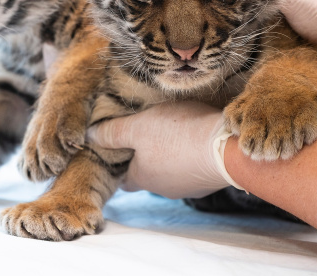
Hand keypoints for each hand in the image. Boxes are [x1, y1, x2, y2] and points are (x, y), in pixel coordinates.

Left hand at [87, 102, 239, 199]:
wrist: (226, 147)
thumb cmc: (177, 134)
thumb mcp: (138, 127)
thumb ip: (113, 132)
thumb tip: (90, 138)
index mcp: (141, 177)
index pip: (123, 177)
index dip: (119, 162)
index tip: (119, 148)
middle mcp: (163, 188)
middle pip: (147, 173)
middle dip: (145, 157)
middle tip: (146, 134)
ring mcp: (188, 186)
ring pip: (171, 171)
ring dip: (170, 155)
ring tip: (173, 131)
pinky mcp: (209, 179)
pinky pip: (193, 166)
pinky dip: (190, 155)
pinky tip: (195, 138)